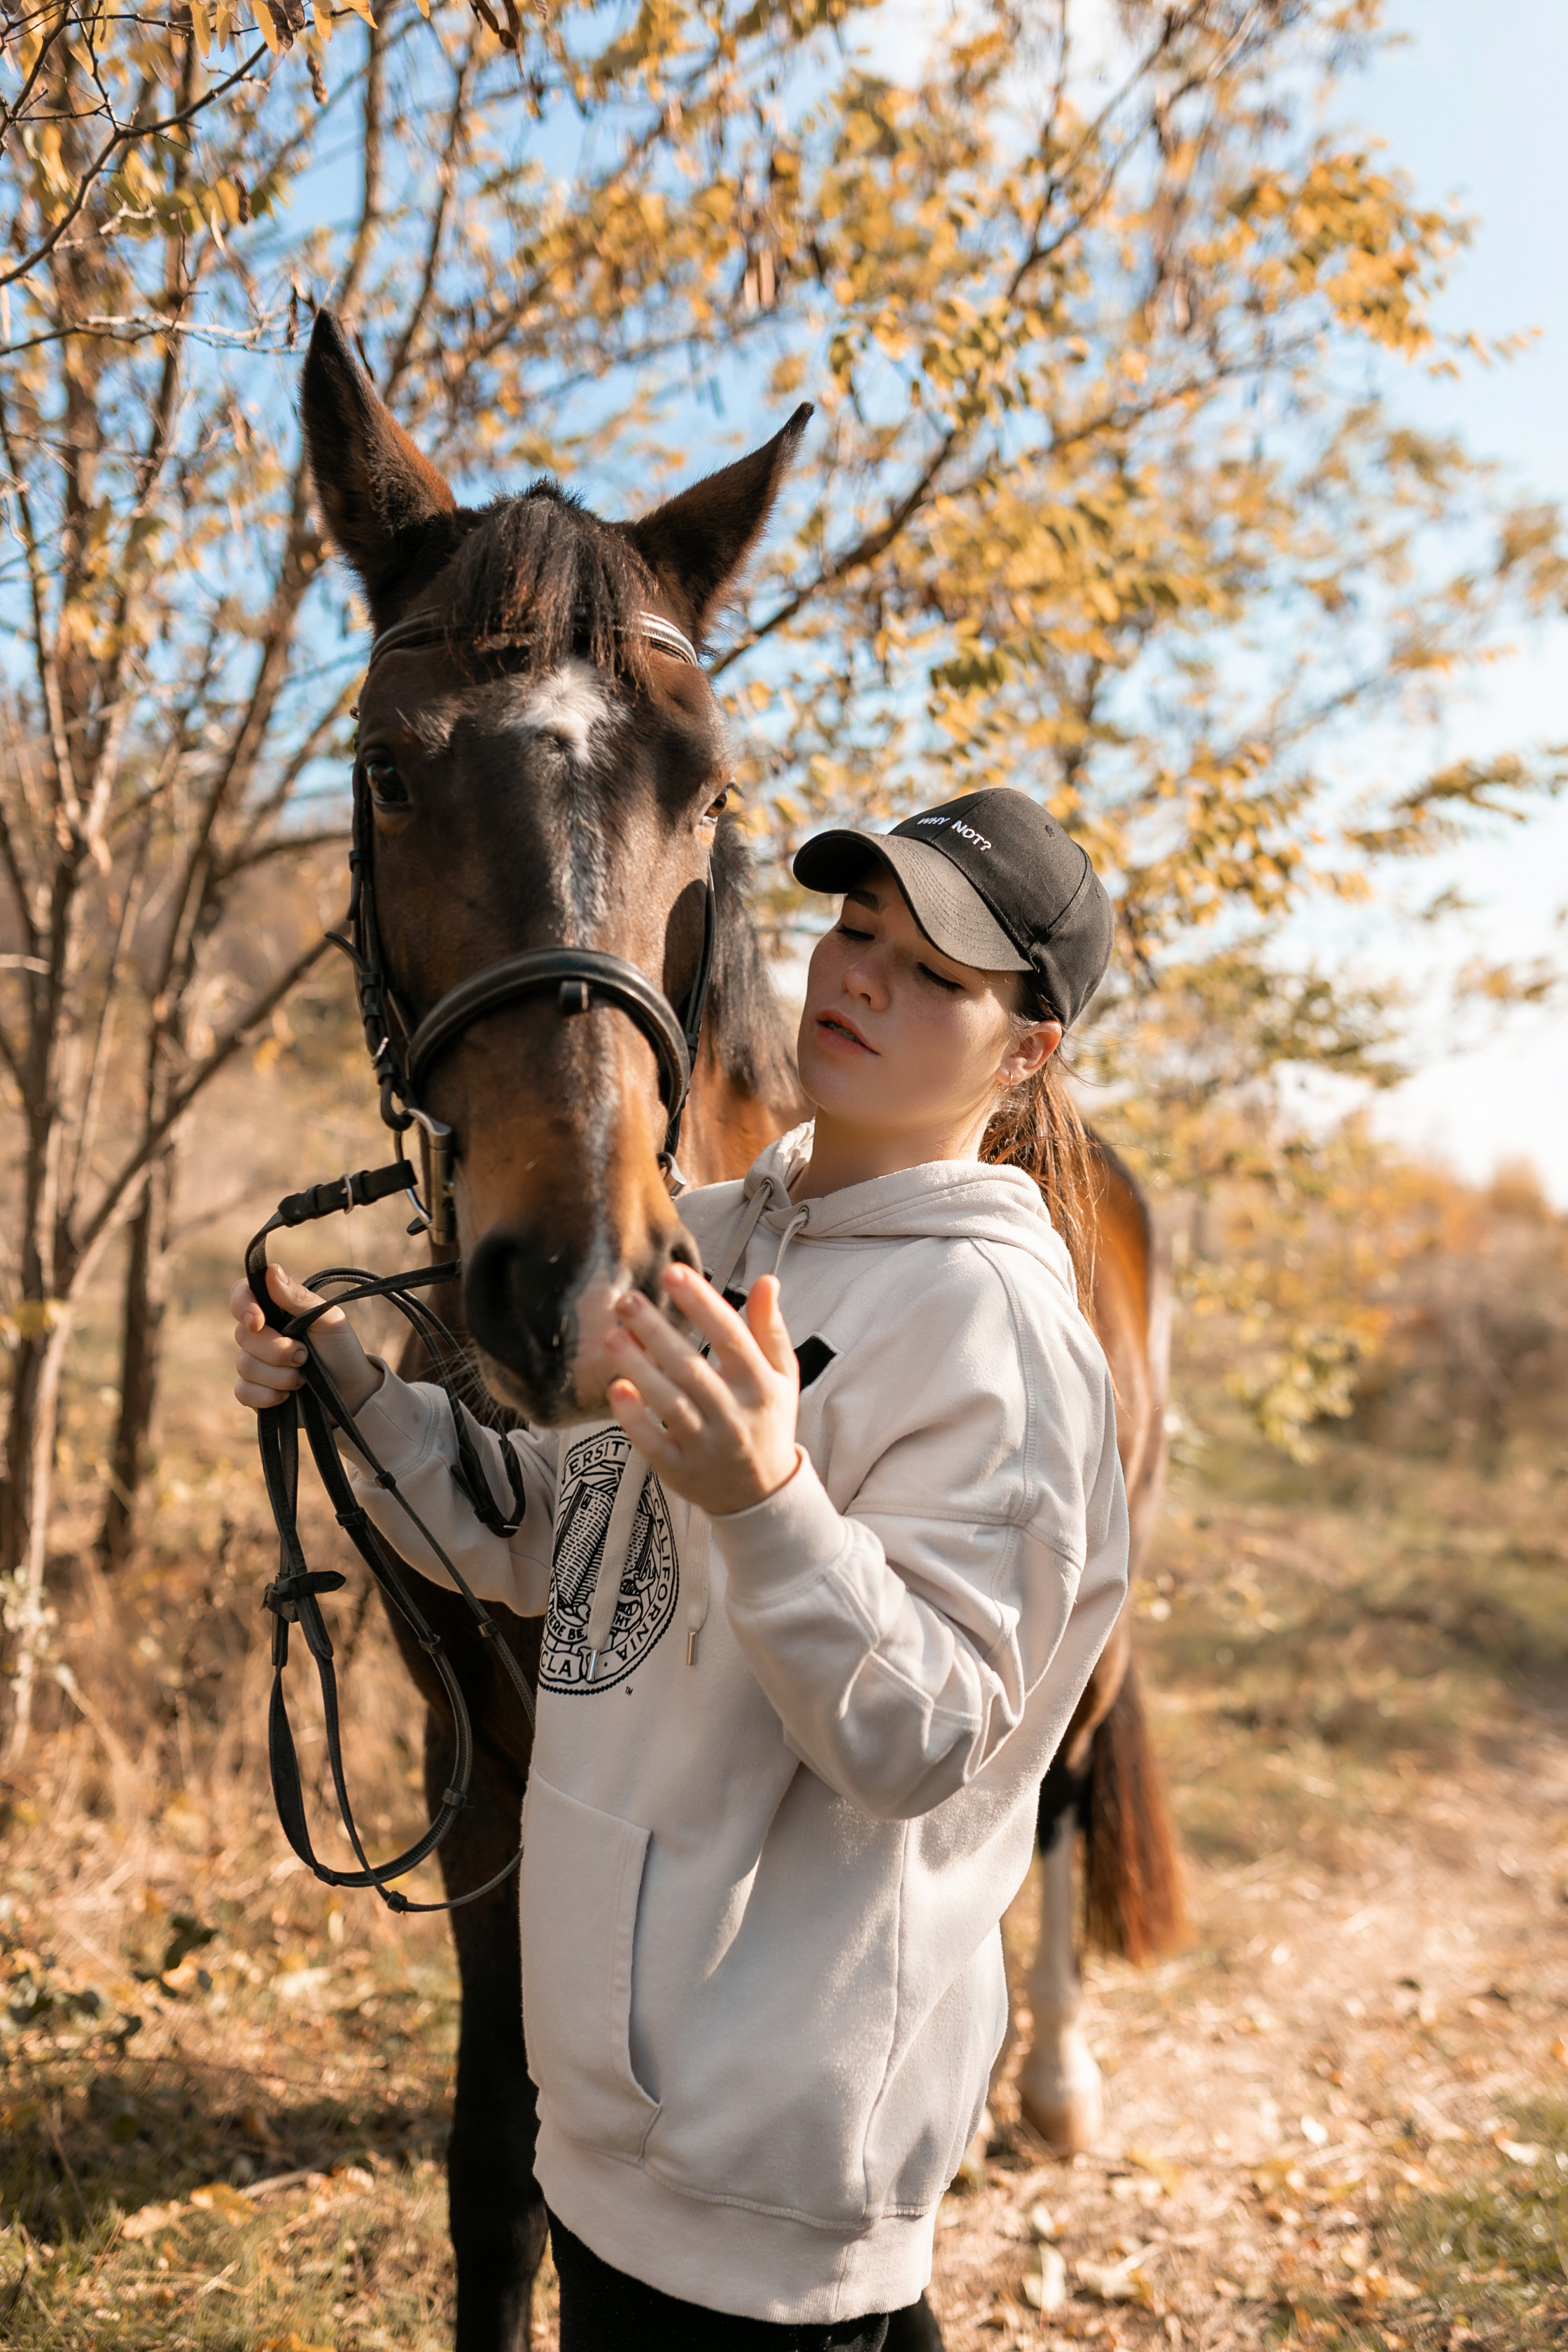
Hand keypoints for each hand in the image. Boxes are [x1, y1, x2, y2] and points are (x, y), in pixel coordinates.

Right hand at [230, 1264, 382, 1416]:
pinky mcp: (254, 1392)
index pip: (242, 1294)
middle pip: (243, 1335)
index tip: (258, 1321)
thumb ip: (297, 1298)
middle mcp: (260, 1333)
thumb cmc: (340, 1350)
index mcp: (275, 1309)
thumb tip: (271, 1270)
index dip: (243, 1305)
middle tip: (305, 1355)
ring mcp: (254, 1363)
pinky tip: (287, 1396)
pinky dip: (267, 1395)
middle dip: (277, 1350)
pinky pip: (243, 1392)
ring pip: (245, 1365)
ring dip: (280, 1375)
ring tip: (303, 1378)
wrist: (351, 1392)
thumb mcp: (327, 1319)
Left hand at [605, 1264, 799, 1518]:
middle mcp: (734, 1414)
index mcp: (760, 1386)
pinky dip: (634, 1418)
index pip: (731, 1337)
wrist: (762, 1494)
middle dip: (657, 1331)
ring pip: (669, 1403)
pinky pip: (653, 1442)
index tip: (673, 1272)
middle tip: (627, 1299)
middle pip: (692, 1368)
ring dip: (639, 1369)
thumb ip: (770, 1328)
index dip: (702, 1303)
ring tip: (612, 1336)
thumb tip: (767, 1280)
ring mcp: (706, 1445)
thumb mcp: (782, 1376)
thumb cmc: (767, 1422)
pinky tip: (616, 1388)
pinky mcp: (680, 1469)